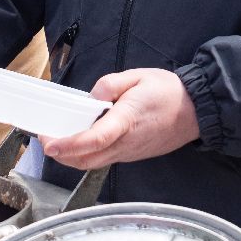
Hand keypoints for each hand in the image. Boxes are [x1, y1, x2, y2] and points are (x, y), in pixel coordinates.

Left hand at [41, 68, 199, 169]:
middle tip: (45, 140)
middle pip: (86, 159)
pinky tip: (81, 142)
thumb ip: (110, 84)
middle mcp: (126, 143)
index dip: (68, 144)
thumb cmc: (168, 92)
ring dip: (71, 157)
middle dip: (61, 154)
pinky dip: (86, 155)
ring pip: (93, 163)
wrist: (195, 111)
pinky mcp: (132, 155)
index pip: (93, 139)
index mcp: (126, 121)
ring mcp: (129, 153)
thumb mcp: (138, 76)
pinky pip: (104, 160)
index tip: (48, 142)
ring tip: (58, 141)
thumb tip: (91, 97)